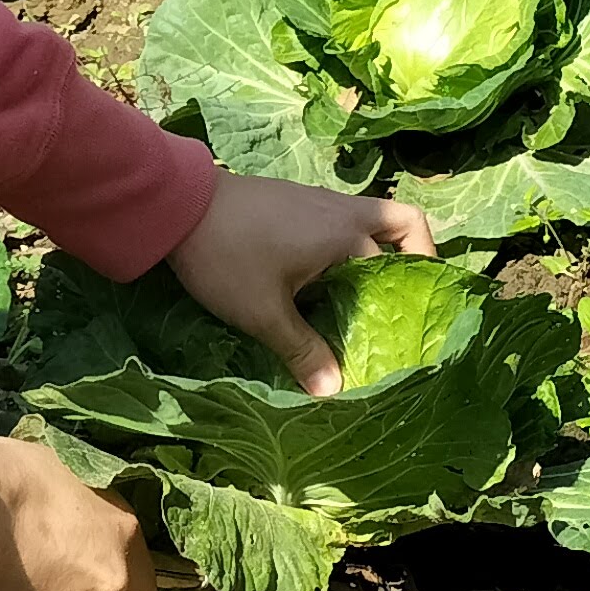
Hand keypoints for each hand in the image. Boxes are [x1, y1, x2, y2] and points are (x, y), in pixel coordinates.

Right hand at [0, 438, 157, 590]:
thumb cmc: (13, 473)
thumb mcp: (66, 468)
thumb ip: (86, 500)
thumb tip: (81, 504)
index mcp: (121, 537)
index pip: (144, 582)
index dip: (123, 568)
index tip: (96, 548)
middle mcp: (102, 581)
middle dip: (82, 577)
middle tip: (50, 549)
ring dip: (47, 586)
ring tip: (11, 553)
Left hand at [167, 173, 437, 397]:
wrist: (176, 205)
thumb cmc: (226, 257)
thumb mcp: (263, 313)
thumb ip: (302, 351)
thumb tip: (334, 391)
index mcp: (346, 235)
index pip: (401, 264)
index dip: (411, 293)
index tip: (410, 323)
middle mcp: (343, 211)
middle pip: (403, 223)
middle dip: (414, 258)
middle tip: (401, 300)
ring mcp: (319, 200)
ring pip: (371, 219)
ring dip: (377, 251)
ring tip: (362, 297)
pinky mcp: (296, 199)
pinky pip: (342, 220)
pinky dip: (348, 245)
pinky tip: (324, 280)